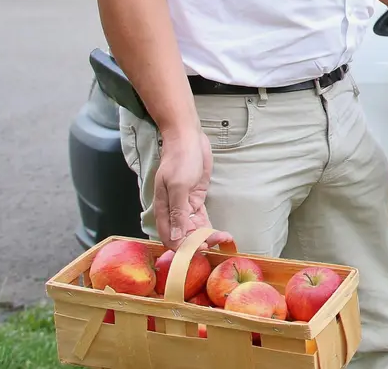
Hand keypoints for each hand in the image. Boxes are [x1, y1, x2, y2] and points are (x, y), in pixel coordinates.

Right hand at [152, 123, 213, 248]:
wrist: (188, 138)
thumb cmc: (180, 159)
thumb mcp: (179, 184)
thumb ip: (178, 211)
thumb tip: (176, 236)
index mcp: (164, 209)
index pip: (169, 237)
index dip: (183, 247)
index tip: (200, 249)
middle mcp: (173, 211)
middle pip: (183, 236)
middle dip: (199, 242)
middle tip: (217, 242)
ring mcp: (185, 205)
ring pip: (194, 229)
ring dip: (207, 236)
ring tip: (223, 238)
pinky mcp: (195, 200)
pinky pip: (201, 220)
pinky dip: (209, 227)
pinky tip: (221, 234)